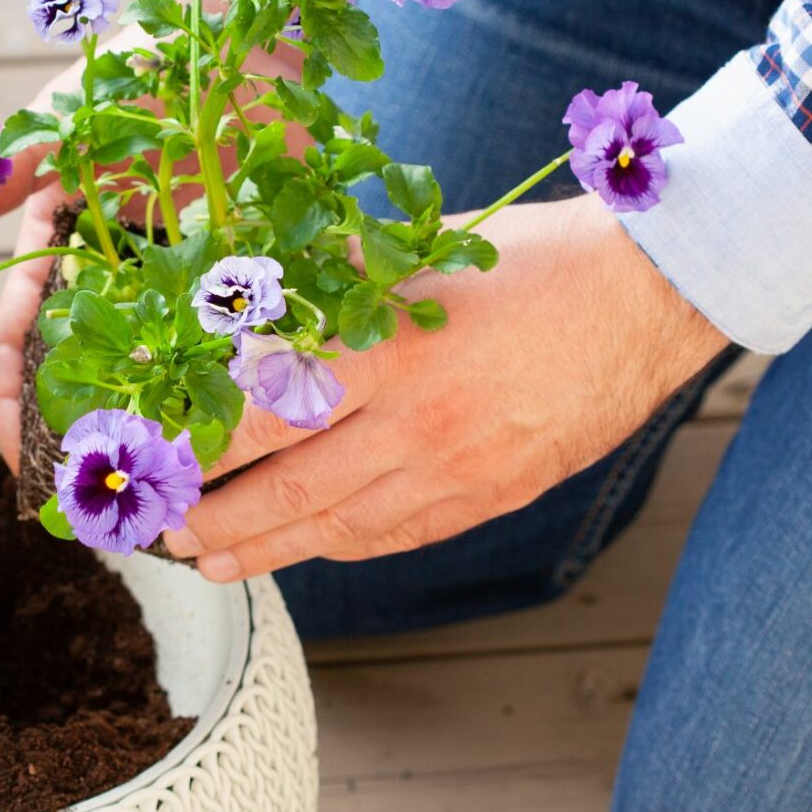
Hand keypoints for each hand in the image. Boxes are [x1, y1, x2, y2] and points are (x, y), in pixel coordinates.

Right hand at [0, 0, 207, 468]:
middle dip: (74, 437)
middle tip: (79, 503)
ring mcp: (176, 277)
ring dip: (145, 430)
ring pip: (151, 371)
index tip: (20, 455)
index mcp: (60, 244)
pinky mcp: (241, 271)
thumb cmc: (139, 66)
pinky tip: (226, 443)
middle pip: (81, 373)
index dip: (12, 400)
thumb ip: (15, 169)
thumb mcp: (64, 120)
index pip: (18, 338)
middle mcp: (114, 272)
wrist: (235, 31)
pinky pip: (228, 344)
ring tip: (151, 497)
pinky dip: (224, 392)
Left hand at [159, 193, 728, 580]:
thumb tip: (247, 295)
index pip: (267, 410)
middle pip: (290, 486)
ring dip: (267, 549)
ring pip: (340, 527)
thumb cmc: (534, 258)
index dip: (203, 444)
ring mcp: (460, 469)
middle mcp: (420, 421)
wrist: (656, 295)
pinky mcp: (495, 496)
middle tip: (166, 529)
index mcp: (391, 349)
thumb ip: (337, 281)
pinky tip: (304, 549)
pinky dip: (341, 546)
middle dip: (217, 517)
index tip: (155, 454)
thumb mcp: (423, 250)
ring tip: (212, 561)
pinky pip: (399, 537)